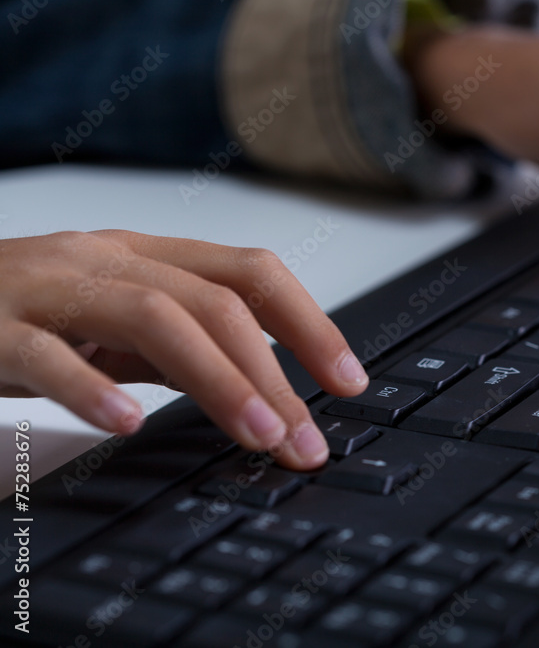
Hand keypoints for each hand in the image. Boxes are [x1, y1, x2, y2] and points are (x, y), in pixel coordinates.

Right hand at [0, 231, 367, 469]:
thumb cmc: (29, 310)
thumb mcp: (119, 319)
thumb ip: (184, 342)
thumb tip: (265, 384)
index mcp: (149, 255)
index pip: (251, 274)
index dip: (311, 323)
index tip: (348, 381)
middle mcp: (109, 259)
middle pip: (215, 304)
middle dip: (275, 374)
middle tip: (307, 440)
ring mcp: (51, 288)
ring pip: (154, 318)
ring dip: (217, 381)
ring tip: (258, 435)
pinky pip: (47, 353)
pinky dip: (92, 387)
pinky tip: (128, 422)